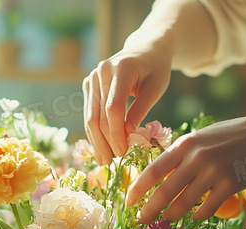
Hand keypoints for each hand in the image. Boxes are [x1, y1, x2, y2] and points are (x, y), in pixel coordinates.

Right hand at [83, 38, 172, 165]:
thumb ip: (140, 111)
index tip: (124, 152)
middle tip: (111, 163)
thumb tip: (128, 136)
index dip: (117, 133)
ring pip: (90, 117)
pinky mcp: (89, 85)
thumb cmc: (156, 69)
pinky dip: (95, 132)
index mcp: (121, 68)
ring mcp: (92, 78)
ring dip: (96, 141)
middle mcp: (101, 71)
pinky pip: (90, 113)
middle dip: (105, 142)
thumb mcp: (156, 89)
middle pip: (98, 115)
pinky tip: (100, 148)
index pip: (113, 108)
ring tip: (104, 161)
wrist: (146, 49)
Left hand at [126, 111, 245, 222]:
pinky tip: (193, 217)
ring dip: (172, 216)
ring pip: (184, 204)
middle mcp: (197, 158)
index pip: (154, 170)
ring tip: (165, 221)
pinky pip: (207, 209)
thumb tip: (158, 176)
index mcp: (186, 144)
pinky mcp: (231, 185)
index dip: (138, 189)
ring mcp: (215, 172)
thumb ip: (182, 154)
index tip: (128, 201)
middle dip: (149, 210)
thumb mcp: (202, 137)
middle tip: (140, 221)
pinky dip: (197, 216)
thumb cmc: (231, 136)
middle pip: (165, 192)